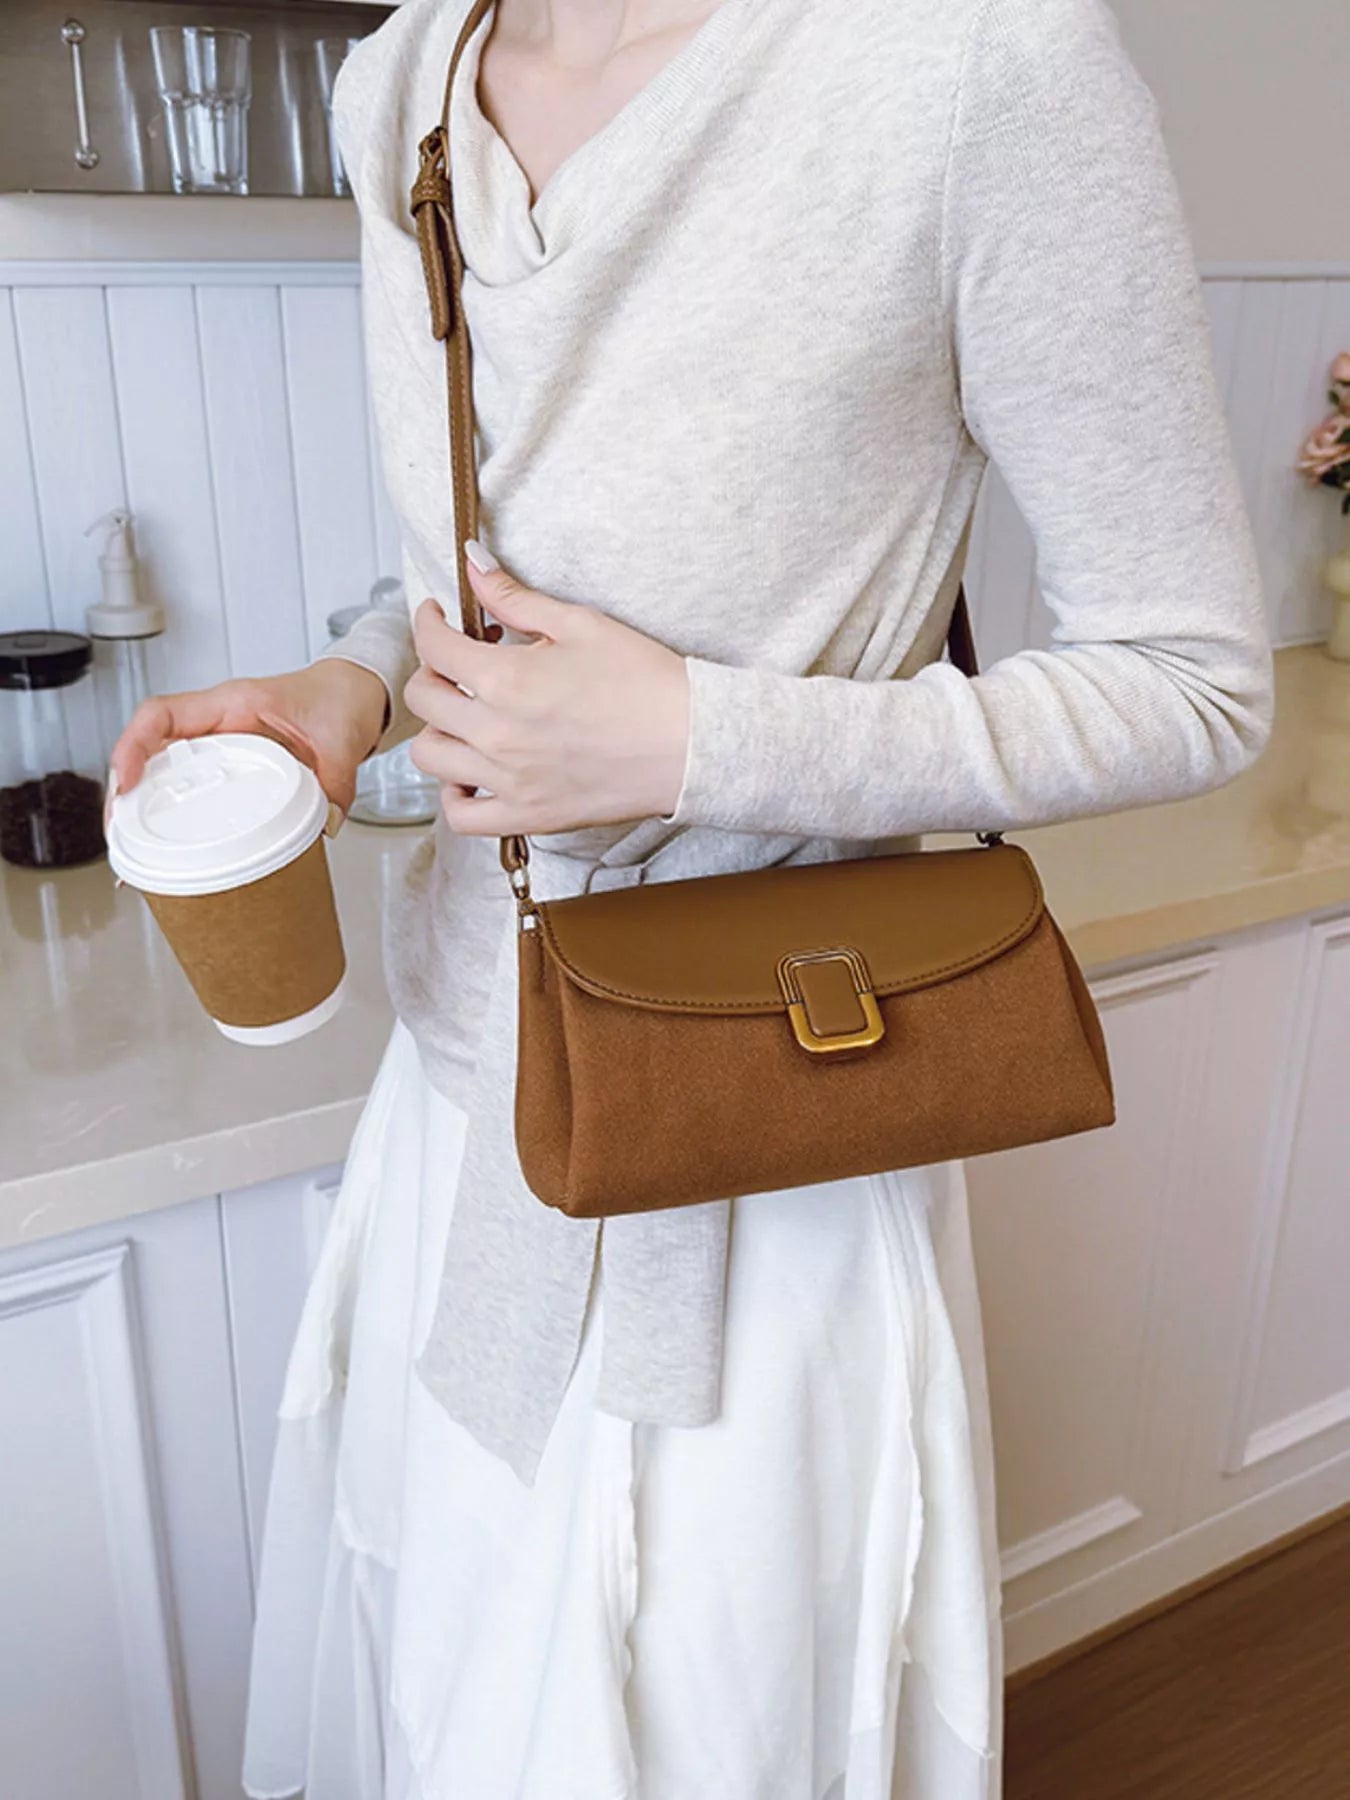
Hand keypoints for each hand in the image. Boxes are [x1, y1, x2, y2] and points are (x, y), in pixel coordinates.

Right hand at [108, 660, 389, 826]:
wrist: (353, 692)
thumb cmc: (339, 699)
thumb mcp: (342, 739)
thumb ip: (337, 784)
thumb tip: (325, 826)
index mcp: (236, 702)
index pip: (164, 713)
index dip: (136, 746)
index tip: (128, 781)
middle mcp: (219, 720)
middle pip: (151, 747)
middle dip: (126, 786)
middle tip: (119, 828)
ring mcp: (221, 742)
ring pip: (164, 766)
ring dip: (143, 800)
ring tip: (133, 841)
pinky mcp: (230, 763)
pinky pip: (190, 781)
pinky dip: (174, 807)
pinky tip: (170, 839)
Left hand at [404, 542, 690, 835]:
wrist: (691, 742)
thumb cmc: (645, 681)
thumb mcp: (579, 623)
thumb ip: (515, 596)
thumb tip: (473, 564)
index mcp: (506, 679)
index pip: (433, 645)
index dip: (428, 621)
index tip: (438, 616)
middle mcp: (497, 734)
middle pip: (424, 699)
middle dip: (434, 670)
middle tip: (459, 662)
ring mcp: (508, 780)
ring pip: (431, 757)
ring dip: (439, 729)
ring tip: (465, 716)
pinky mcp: (528, 815)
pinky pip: (461, 816)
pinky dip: (454, 794)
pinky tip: (471, 772)